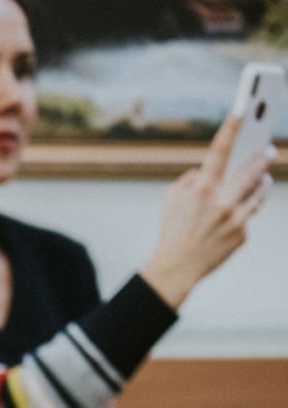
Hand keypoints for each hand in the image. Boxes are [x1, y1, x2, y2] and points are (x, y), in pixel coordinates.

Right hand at [141, 114, 272, 307]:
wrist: (177, 268)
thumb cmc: (172, 230)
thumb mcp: (171, 200)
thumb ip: (190, 179)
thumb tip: (207, 169)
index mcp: (202, 189)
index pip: (219, 151)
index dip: (232, 127)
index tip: (244, 108)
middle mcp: (222, 201)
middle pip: (252, 170)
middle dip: (263, 157)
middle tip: (270, 148)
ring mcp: (235, 218)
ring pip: (258, 192)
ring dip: (260, 183)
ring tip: (262, 177)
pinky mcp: (243, 234)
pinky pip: (249, 215)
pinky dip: (243, 212)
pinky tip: (237, 213)